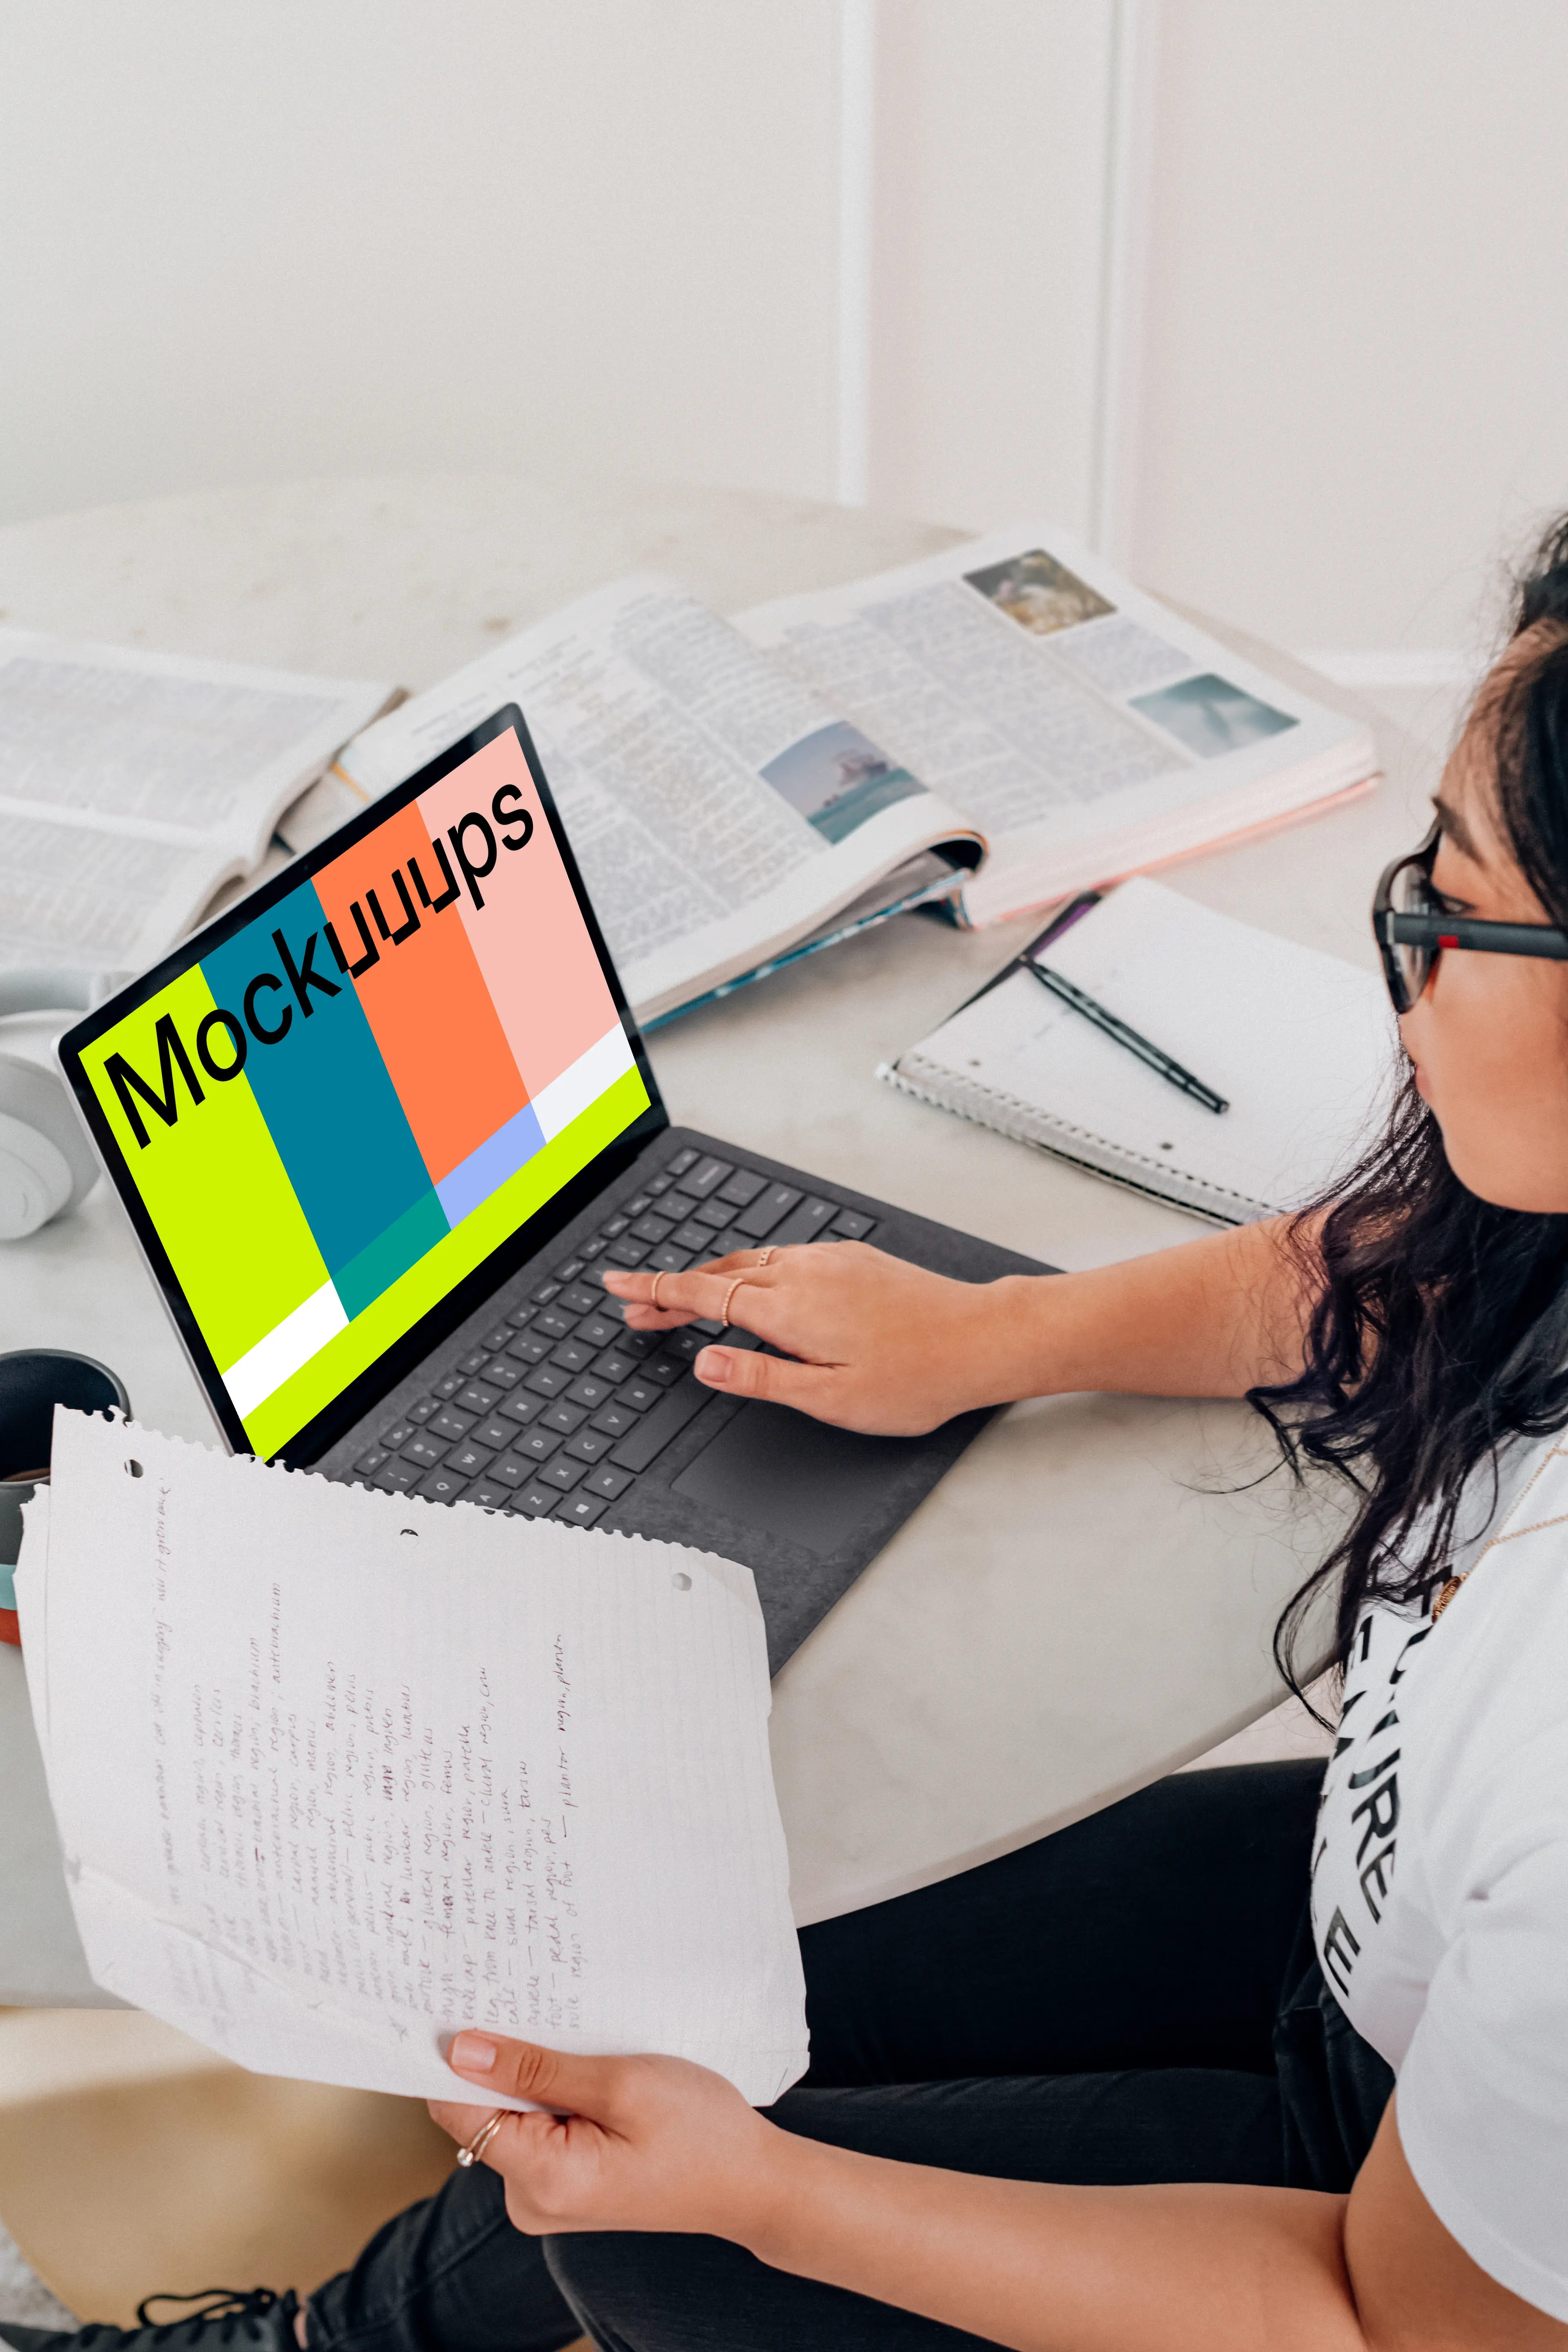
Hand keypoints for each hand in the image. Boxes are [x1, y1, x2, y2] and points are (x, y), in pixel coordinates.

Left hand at [429, 2032, 784, 2239]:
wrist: (750, 2181)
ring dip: (532, 2071)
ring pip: (511, 2115)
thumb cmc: (701, 2132)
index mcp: (542, 2180)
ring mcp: (548, 2194)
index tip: (464, 2000)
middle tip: (534, 2002)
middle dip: (501, 2057)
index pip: (458, 2109)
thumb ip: (538, 2069)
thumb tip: (461, 2049)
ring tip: (577, 2037)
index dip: (453, 2055)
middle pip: (480, 2111)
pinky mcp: (566, 2181)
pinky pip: (537, 2127)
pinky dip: (552, 2092)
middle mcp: (531, 2198)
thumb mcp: (622, 2085)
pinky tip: (586, 2067)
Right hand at [602, 1243, 1031, 1433]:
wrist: (982, 1337)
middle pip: (717, 1275)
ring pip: (750, 1263)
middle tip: (636, 1307)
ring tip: (682, 1300)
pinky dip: (749, 1271)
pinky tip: (752, 1286)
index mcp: (790, 1309)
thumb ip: (761, 1378)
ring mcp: (830, 1260)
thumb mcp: (830, 1398)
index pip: (701, 1295)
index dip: (654, 1291)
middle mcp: (804, 1273)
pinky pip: (782, 1257)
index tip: (617, 1286)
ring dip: (709, 1279)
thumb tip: (705, 1362)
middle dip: (671, 1289)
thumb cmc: (916, 1377)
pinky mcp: (852, 1258)